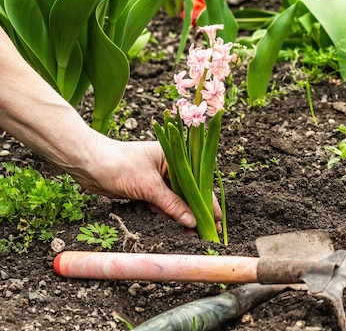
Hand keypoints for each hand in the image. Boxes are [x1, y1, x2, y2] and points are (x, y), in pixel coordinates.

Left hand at [64, 136, 221, 229]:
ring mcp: (158, 176)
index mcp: (175, 154)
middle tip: (208, 231)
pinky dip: (166, 213)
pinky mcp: (146, 187)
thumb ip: (172, 204)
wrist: (86, 163)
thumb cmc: (118, 164)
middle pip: (188, 191)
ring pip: (175, 199)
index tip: (217, 220)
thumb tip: (192, 221)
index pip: (198, 180)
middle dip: (196, 211)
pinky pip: (162, 203)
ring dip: (181, 215)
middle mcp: (170, 164)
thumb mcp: (148, 186)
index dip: (208, 201)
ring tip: (192, 233)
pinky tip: (173, 226)